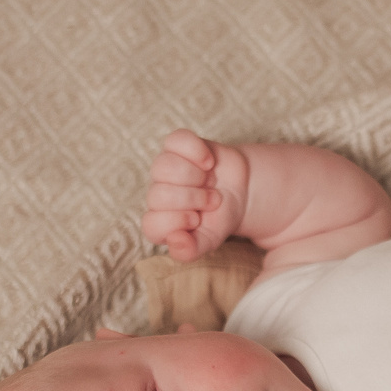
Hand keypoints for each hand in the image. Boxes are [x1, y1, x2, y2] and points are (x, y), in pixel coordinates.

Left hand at [141, 130, 250, 261]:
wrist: (239, 192)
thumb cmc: (219, 218)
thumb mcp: (209, 240)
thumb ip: (190, 250)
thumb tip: (175, 241)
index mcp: (160, 222)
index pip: (151, 225)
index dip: (176, 221)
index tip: (197, 219)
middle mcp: (157, 195)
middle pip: (157, 195)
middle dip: (191, 198)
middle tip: (211, 200)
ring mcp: (164, 168)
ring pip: (162, 166)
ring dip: (193, 175)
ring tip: (208, 182)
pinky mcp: (176, 146)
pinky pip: (176, 140)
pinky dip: (196, 150)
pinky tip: (207, 161)